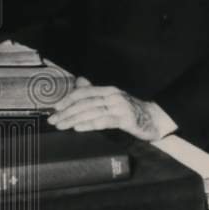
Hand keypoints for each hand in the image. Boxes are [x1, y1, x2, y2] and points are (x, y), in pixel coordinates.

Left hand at [47, 77, 165, 140]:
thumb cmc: (130, 110)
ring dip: (74, 119)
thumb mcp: (112, 98)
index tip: (56, 108)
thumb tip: (79, 81)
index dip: (68, 99)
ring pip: (91, 112)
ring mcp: (119, 107)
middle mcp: (112, 96)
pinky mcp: (125, 120)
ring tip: (62, 125)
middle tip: (53, 120)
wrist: (154, 119)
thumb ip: (95, 92)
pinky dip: (90, 124)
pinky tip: (79, 128)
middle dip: (66, 112)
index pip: (83, 92)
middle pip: (84, 103)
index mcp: (107, 90)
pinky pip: (104, 122)